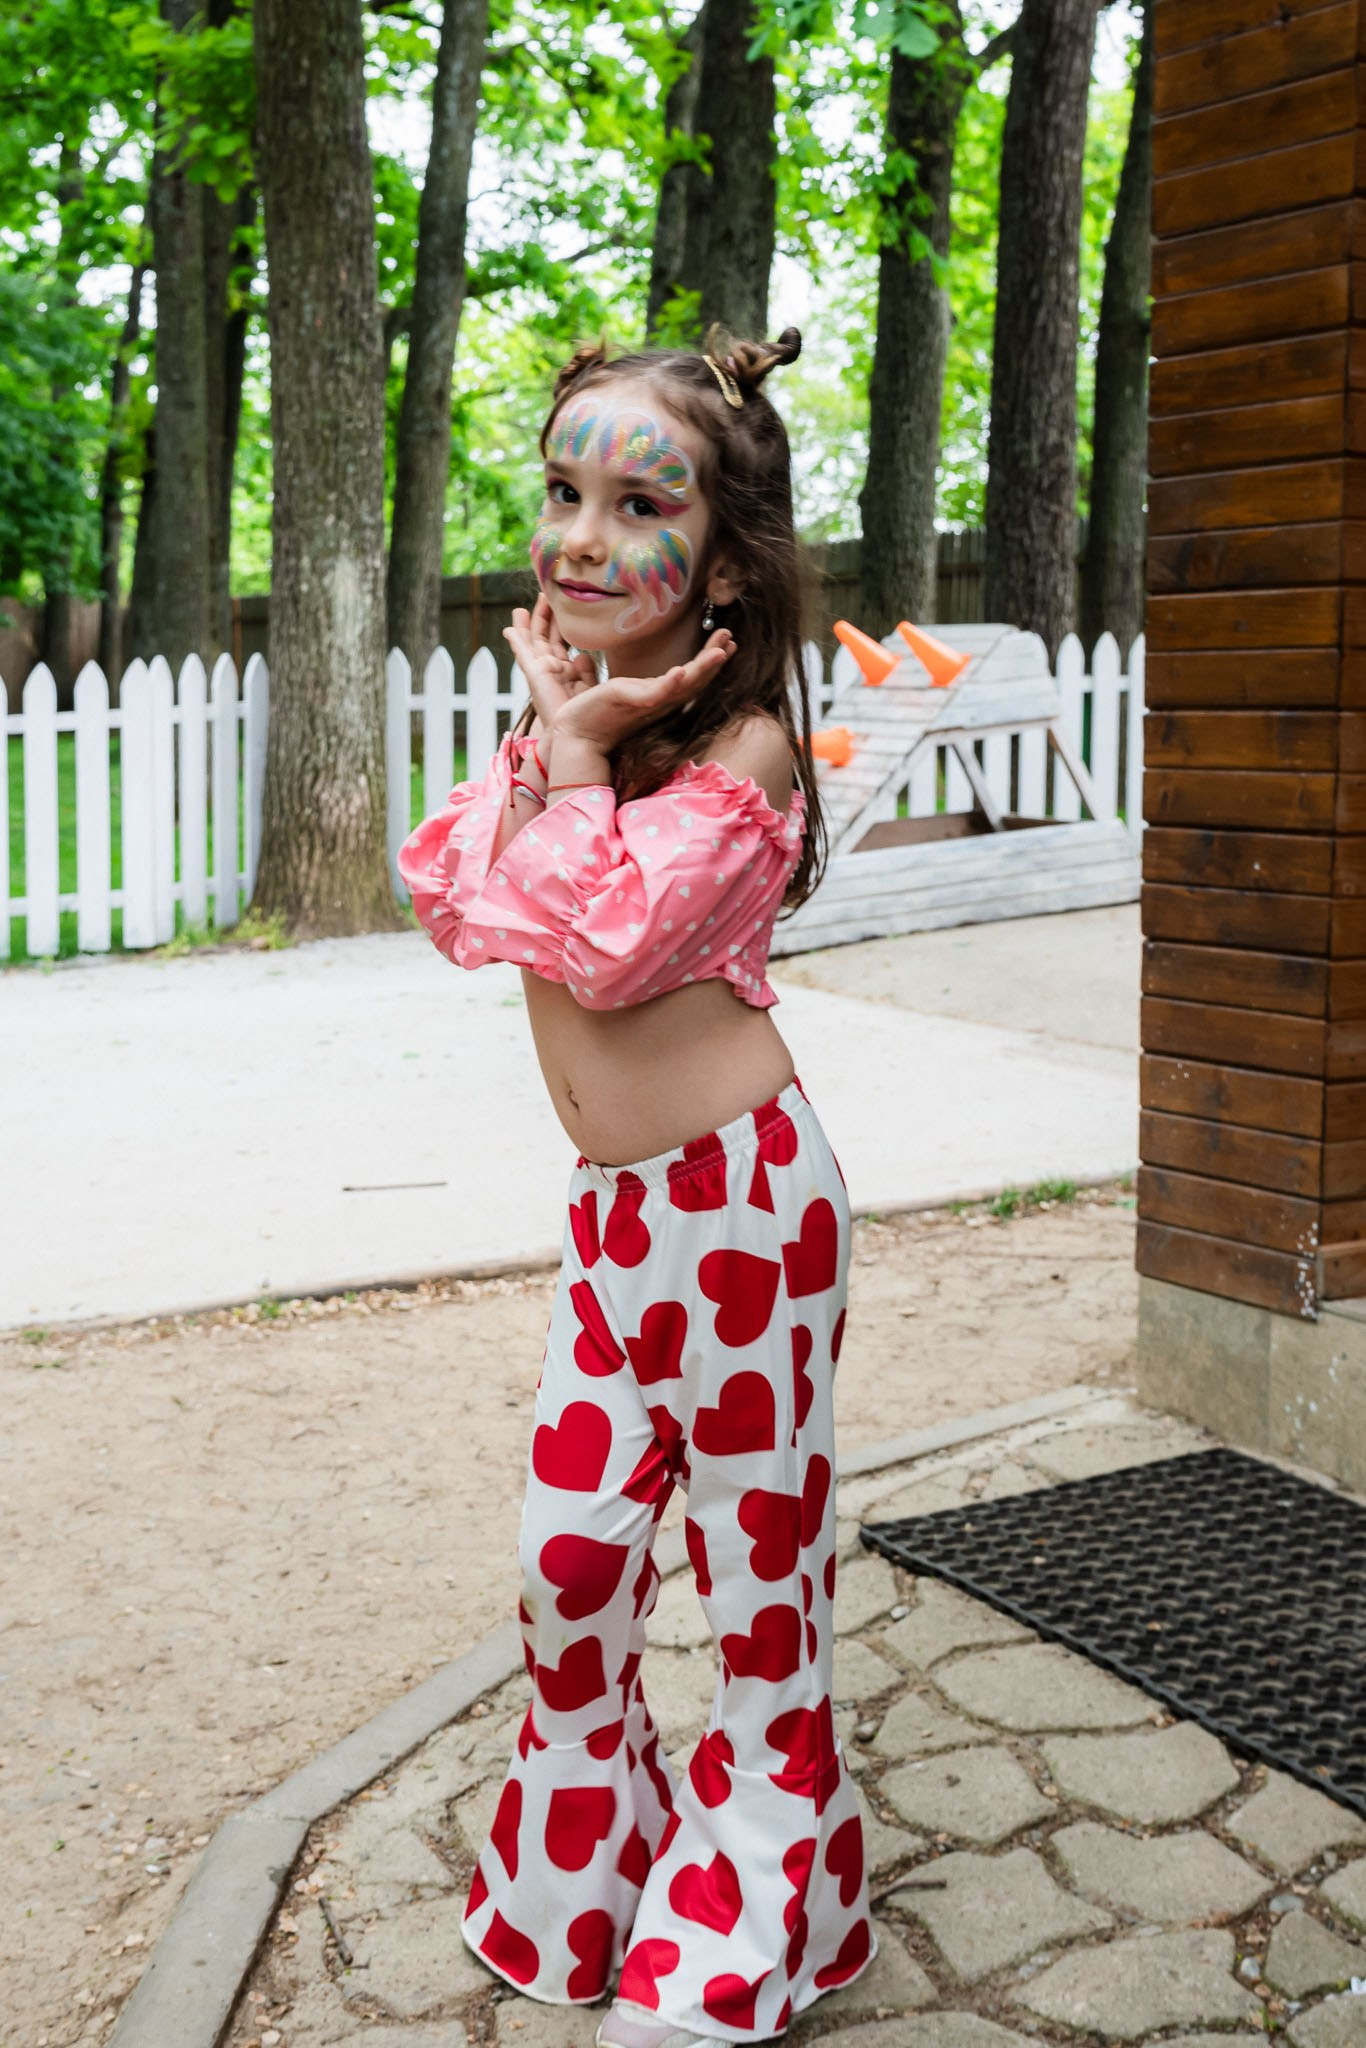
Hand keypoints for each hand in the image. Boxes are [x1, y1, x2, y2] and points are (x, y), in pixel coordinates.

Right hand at [502, 594, 597, 728]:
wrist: (577, 738)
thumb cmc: (592, 719)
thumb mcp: (596, 688)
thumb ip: (588, 672)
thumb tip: (583, 656)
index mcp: (570, 672)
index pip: (565, 642)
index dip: (564, 624)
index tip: (566, 606)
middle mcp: (554, 670)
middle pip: (548, 636)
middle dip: (547, 615)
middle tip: (547, 593)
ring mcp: (542, 671)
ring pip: (535, 639)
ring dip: (532, 620)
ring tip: (530, 601)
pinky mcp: (533, 673)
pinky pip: (522, 652)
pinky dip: (516, 639)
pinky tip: (510, 627)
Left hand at [549, 629, 735, 751]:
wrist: (576, 735)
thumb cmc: (598, 714)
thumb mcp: (625, 694)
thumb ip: (639, 685)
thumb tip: (645, 669)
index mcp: (660, 698)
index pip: (692, 677)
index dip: (711, 661)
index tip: (728, 640)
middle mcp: (660, 703)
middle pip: (696, 680)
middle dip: (715, 658)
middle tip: (730, 636)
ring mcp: (648, 704)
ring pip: (684, 686)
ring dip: (703, 668)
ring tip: (720, 650)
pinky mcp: (631, 705)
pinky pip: (655, 695)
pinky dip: (669, 684)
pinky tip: (680, 671)